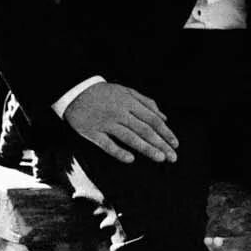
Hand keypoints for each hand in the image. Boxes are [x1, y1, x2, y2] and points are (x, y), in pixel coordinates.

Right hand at [63, 80, 178, 165]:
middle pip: (144, 130)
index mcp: (129, 102)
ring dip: (146, 148)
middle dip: (161, 144)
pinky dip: (118, 151)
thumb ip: (146, 103)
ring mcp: (106, 123)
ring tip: (159, 158)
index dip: (166, 132)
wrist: (74, 91)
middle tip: (172, 157)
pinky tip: (130, 159)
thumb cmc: (103, 92)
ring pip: (129, 137)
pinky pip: (107, 144)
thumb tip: (165, 117)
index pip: (152, 119)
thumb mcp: (126, 91)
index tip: (175, 144)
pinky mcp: (92, 132)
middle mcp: (120, 113)